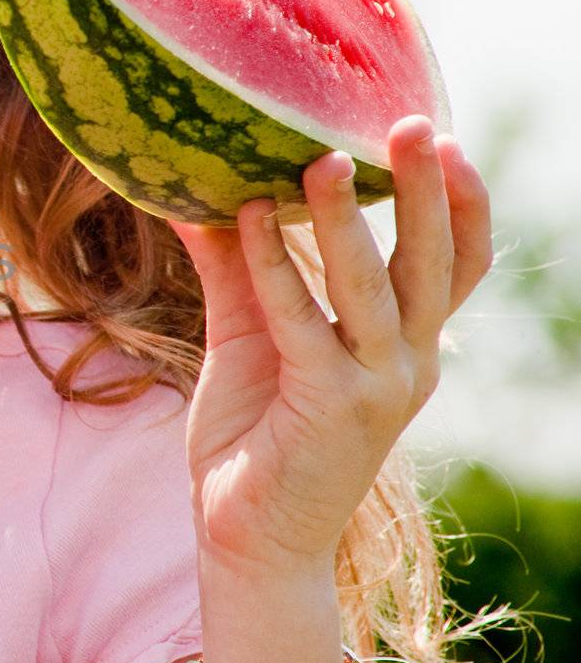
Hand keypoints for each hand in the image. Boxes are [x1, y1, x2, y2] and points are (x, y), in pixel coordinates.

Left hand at [168, 114, 492, 571]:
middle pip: (435, 264)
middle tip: (410, 125)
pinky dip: (277, 267)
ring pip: (376, 288)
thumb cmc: (254, 437)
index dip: (461, 205)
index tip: (446, 138)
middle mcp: (408, 364)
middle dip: (427, 192)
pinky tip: (252, 217)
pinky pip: (302, 323)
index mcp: (404, 346)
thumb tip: (200, 195)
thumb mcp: (250, 336)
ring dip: (349, 221)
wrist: (245, 538)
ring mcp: (376, 389)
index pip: (457, 266)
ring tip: (322, 159)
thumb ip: (237, 268)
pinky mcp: (330, 409)